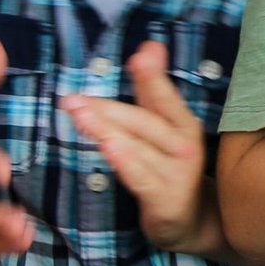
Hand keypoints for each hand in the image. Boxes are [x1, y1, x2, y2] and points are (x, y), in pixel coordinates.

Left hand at [62, 41, 209, 251]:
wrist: (191, 220)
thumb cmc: (170, 165)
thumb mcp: (164, 126)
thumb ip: (152, 88)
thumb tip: (149, 45)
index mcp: (183, 123)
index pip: (164, 96)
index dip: (152, 76)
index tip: (140, 55)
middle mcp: (184, 146)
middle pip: (144, 122)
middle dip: (108, 109)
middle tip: (73, 99)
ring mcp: (176, 173)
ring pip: (138, 148)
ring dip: (108, 130)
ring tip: (81, 116)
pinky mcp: (165, 200)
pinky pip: (141, 178)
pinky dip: (126, 162)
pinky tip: (109, 148)